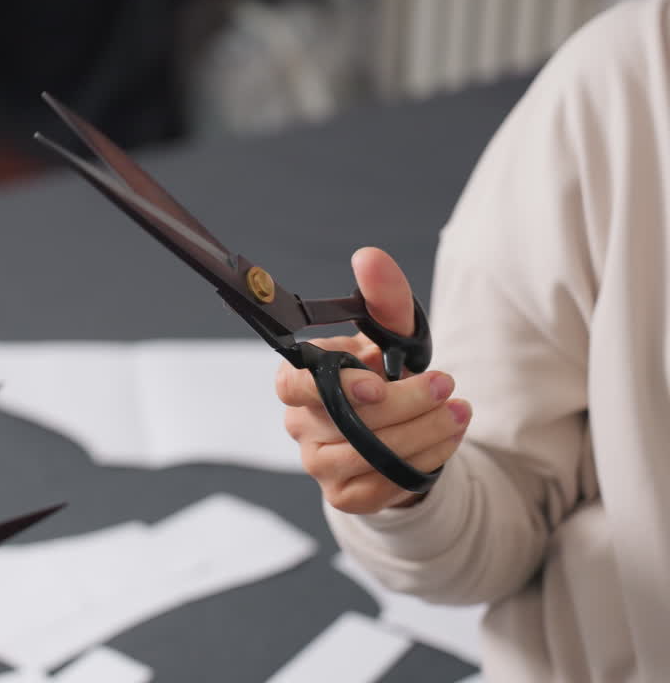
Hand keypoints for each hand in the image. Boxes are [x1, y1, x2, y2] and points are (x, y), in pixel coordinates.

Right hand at [274, 247, 471, 513]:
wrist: (401, 430)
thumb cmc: (387, 373)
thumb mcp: (390, 333)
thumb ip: (382, 297)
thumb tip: (368, 257)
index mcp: (297, 381)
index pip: (294, 385)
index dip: (334, 387)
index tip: (378, 381)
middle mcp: (300, 424)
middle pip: (342, 422)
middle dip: (401, 405)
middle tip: (446, 386)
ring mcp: (319, 463)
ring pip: (364, 457)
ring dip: (419, 434)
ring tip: (458, 413)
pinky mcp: (345, 496)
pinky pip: (381, 486)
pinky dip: (421, 462)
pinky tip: (447, 440)